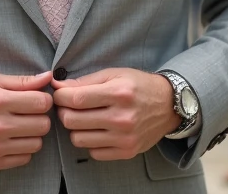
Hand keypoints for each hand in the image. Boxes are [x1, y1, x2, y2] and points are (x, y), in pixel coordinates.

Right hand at [0, 71, 52, 172]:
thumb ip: (21, 81)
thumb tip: (48, 77)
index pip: (41, 103)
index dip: (43, 99)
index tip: (36, 99)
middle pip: (43, 125)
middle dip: (39, 116)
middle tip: (28, 113)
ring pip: (36, 144)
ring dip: (32, 134)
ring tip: (19, 126)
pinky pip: (24, 158)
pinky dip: (22, 149)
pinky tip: (11, 139)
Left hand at [52, 68, 179, 160]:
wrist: (169, 105)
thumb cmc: (139, 86)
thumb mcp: (114, 74)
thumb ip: (85, 81)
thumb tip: (58, 85)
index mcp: (118, 93)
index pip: (76, 99)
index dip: (60, 97)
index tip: (59, 94)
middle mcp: (122, 118)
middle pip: (72, 120)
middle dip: (63, 111)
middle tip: (68, 106)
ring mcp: (125, 138)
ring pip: (78, 139)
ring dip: (75, 128)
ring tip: (82, 118)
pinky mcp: (127, 152)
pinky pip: (93, 152)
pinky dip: (89, 141)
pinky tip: (96, 130)